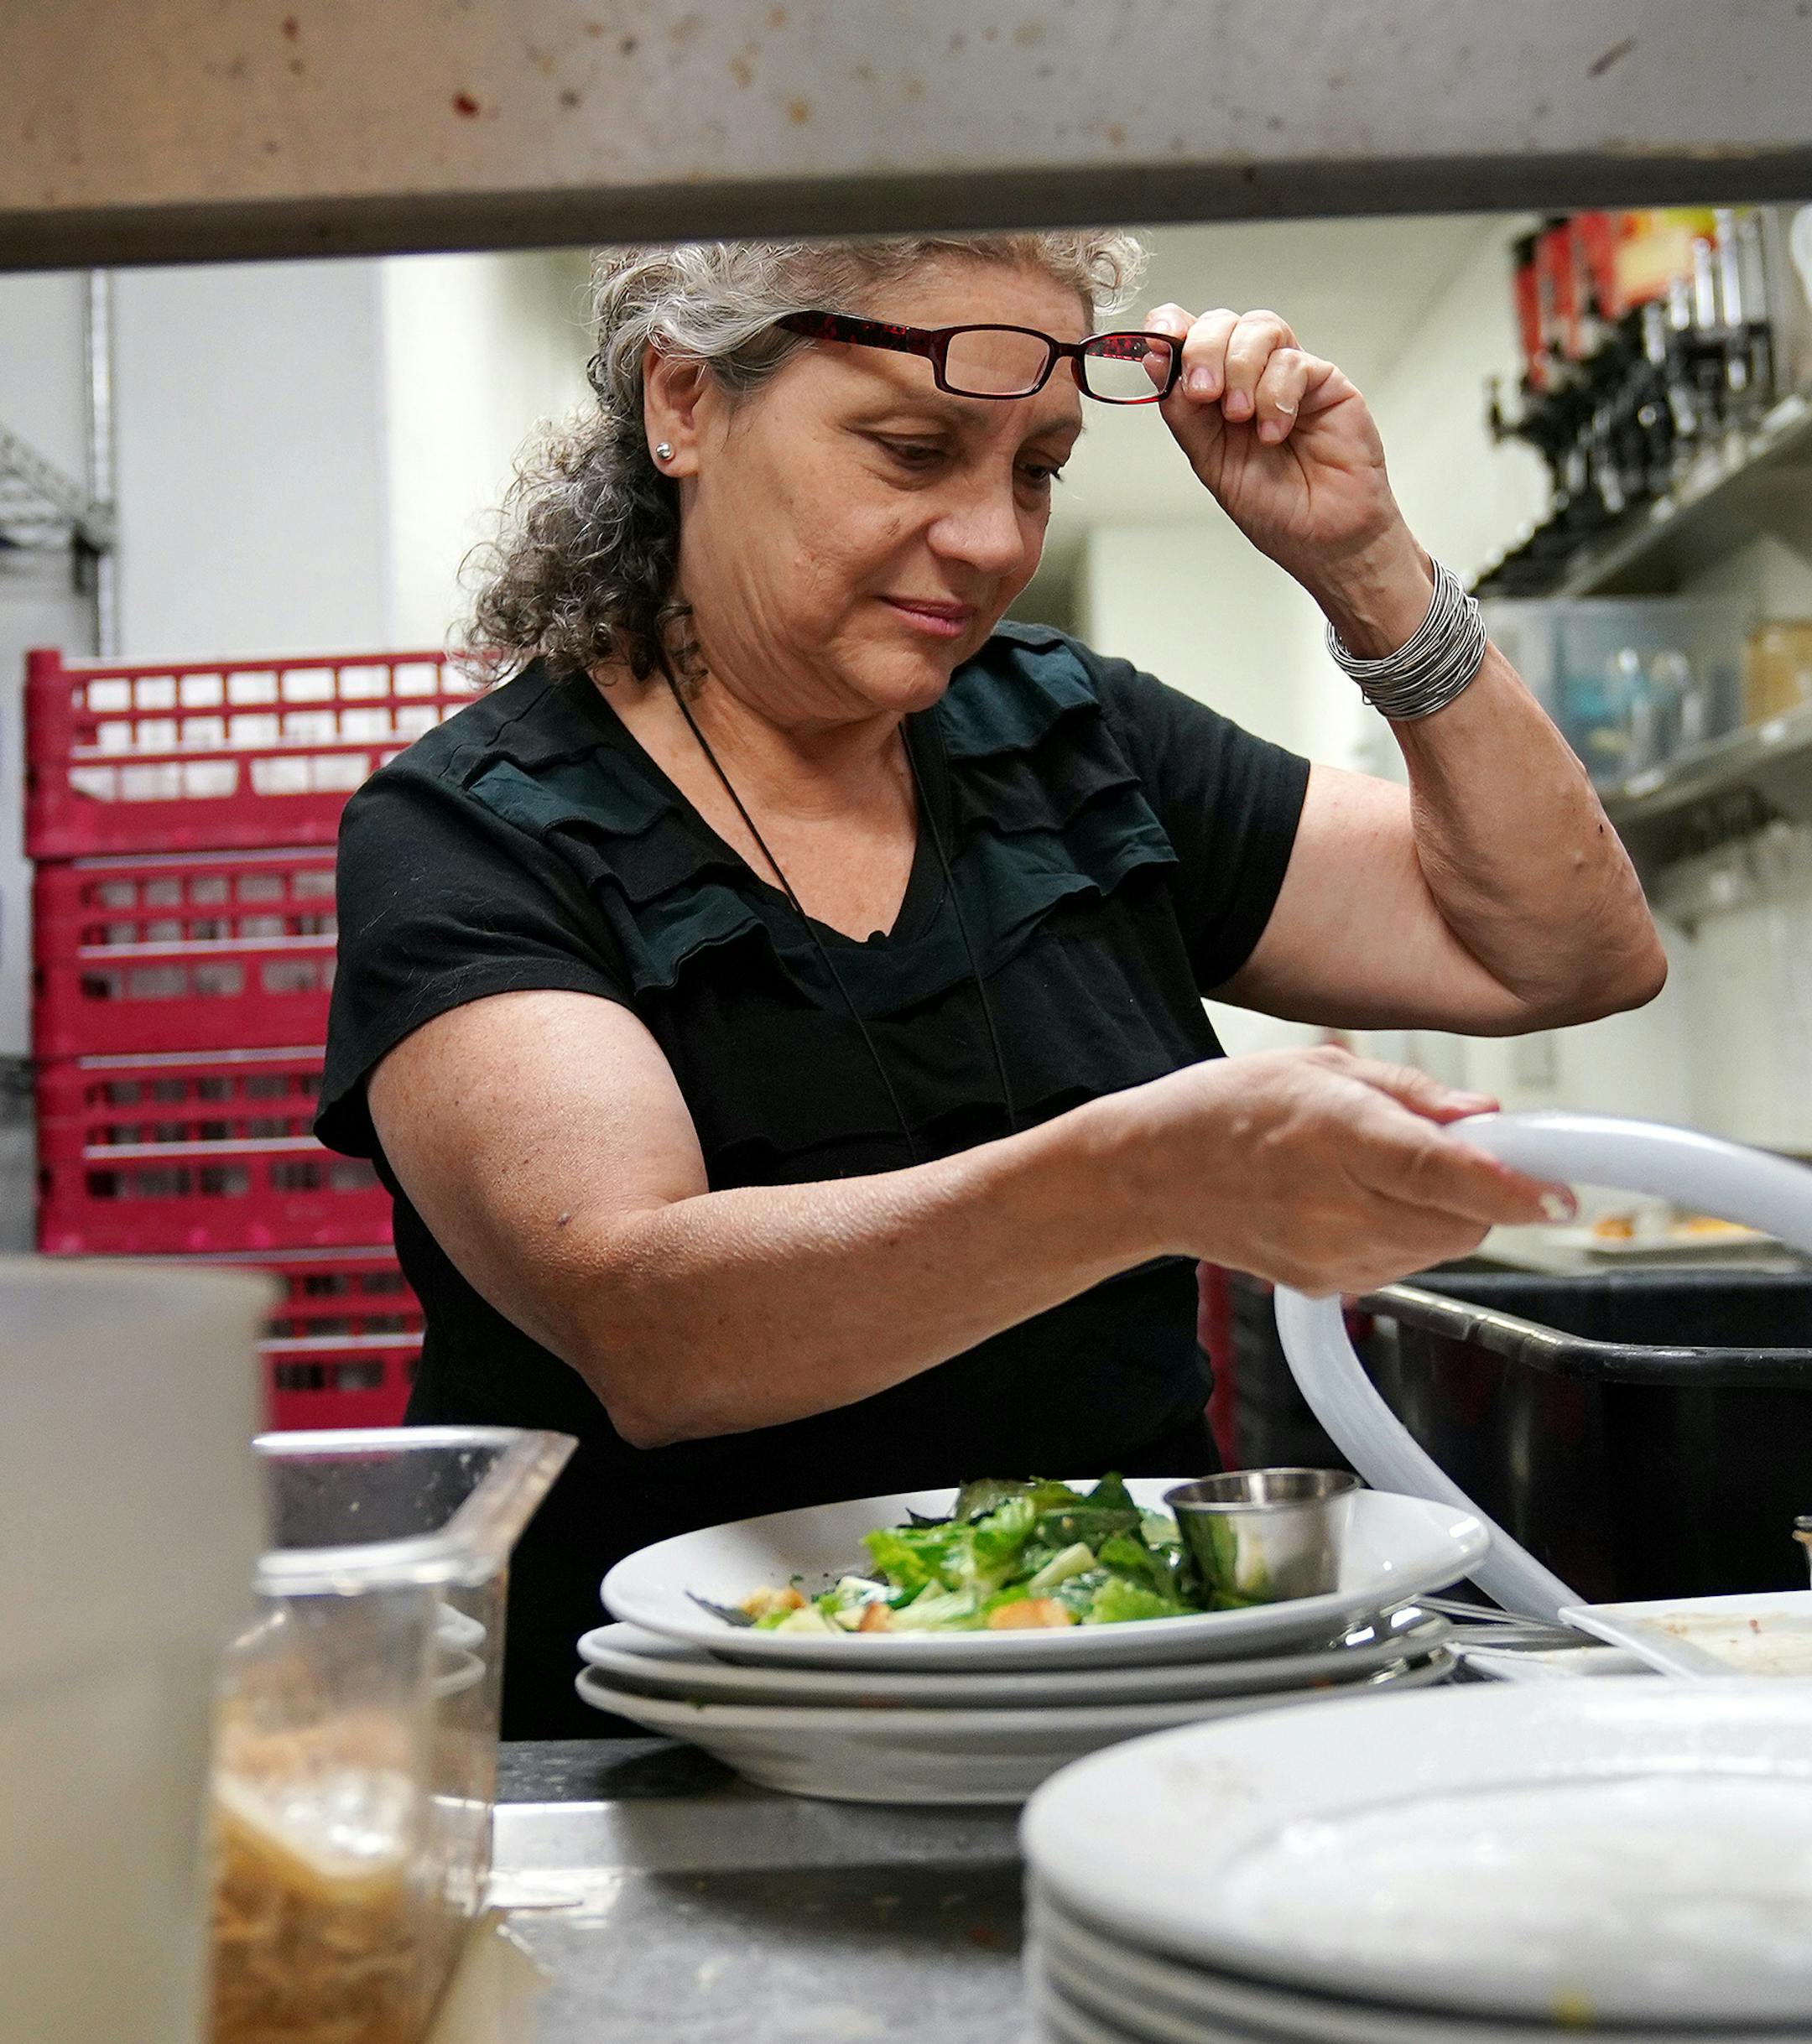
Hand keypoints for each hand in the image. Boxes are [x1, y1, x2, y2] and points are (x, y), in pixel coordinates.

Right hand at [1110, 1045, 1572, 1296]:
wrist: (1152, 1175)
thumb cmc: (1226, 1111)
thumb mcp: (1320, 1067)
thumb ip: (1412, 1092)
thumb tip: (1483, 1116)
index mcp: (1336, 1135)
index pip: (1443, 1174)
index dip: (1512, 1188)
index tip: (1561, 1192)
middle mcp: (1335, 1207)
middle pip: (1463, 1220)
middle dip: (1484, 1187)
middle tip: (1459, 1145)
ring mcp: (1330, 1256)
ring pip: (1442, 1246)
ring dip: (1447, 1210)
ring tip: (1386, 1167)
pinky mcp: (1326, 1286)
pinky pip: (1406, 1263)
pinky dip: (1409, 1232)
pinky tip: (1358, 1198)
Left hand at [1142, 304, 1429, 637]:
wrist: (1323, 539)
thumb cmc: (1274, 507)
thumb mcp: (1210, 461)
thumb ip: (1184, 412)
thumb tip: (1156, 361)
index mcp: (1215, 394)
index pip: (1188, 336)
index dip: (1170, 326)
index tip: (1159, 340)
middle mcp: (1249, 377)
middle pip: (1220, 323)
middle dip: (1204, 350)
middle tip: (1204, 394)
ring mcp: (1287, 375)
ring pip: (1258, 328)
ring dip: (1241, 370)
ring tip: (1243, 419)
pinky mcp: (1324, 381)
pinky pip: (1294, 361)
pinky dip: (1277, 395)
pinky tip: (1276, 432)